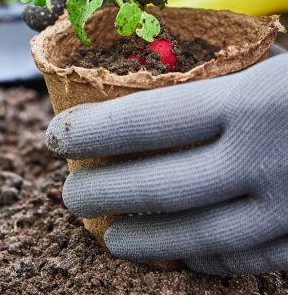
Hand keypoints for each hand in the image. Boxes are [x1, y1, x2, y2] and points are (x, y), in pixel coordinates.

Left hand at [46, 54, 287, 274]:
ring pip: (200, 236)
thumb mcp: (269, 64)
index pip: (145, 122)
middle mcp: (262, 158)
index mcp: (246, 102)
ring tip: (110, 237)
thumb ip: (219, 76)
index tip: (56, 136)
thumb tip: (155, 79)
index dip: (90, 132)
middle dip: (102, 193)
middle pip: (160, 187)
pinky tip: (178, 252)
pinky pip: (247, 258)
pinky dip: (204, 258)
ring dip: (145, 241)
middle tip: (70, 194)